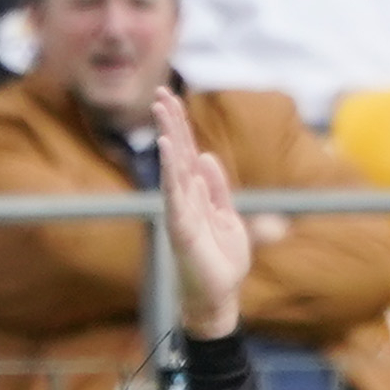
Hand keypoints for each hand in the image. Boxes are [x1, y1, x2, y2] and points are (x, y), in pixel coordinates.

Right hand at [154, 89, 253, 341]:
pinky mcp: (181, 228)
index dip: (180, 126)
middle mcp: (185, 199)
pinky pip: (174, 194)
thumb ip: (217, 188)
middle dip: (170, 122)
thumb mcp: (228, 216)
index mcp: (197, 194)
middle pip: (177, 153)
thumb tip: (206, 156)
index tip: (170, 98)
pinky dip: (170, 171)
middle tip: (160, 92)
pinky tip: (167, 148)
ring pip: (173, 167)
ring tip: (161, 109)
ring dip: (168, 136)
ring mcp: (181, 212)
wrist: (220, 298)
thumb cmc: (222, 261)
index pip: (187, 153)